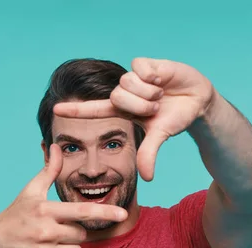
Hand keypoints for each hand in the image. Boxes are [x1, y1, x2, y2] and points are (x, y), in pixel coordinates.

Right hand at [0, 144, 127, 247]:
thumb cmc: (16, 214)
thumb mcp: (31, 191)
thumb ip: (49, 171)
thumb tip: (57, 147)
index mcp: (46, 210)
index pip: (82, 211)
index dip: (105, 212)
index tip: (123, 214)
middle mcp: (45, 231)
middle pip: (82, 235)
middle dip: (72, 234)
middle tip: (53, 231)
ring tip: (48, 244)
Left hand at [53, 57, 215, 181]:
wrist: (196, 98)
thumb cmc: (175, 117)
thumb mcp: (161, 135)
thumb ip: (149, 153)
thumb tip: (147, 178)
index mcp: (122, 111)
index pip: (94, 110)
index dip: (75, 111)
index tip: (55, 110)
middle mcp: (124, 93)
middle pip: (117, 96)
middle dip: (140, 105)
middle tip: (156, 107)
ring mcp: (133, 78)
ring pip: (128, 82)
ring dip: (149, 92)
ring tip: (161, 94)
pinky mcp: (144, 64)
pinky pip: (140, 68)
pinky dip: (154, 75)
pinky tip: (163, 78)